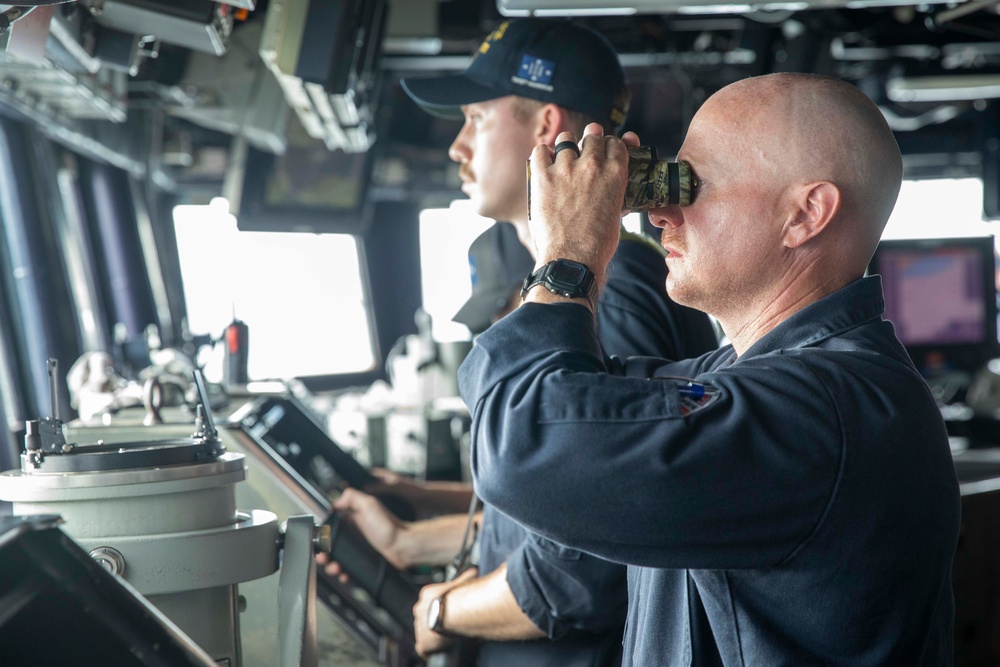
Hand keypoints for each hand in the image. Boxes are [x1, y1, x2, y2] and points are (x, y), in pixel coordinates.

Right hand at [317, 488, 410, 572]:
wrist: (403, 546)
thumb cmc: (389, 526)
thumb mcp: (369, 504)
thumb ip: (352, 497)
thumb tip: (335, 501)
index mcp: (351, 521)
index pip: (329, 530)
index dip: (321, 538)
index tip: (318, 544)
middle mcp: (353, 536)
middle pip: (330, 548)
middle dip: (324, 555)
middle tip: (324, 560)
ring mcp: (357, 550)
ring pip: (337, 561)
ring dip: (332, 567)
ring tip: (335, 569)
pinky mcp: (362, 562)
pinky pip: (348, 571)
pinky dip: (344, 575)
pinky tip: (345, 576)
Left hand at [413, 568, 478, 657]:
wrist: (455, 614)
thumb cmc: (461, 598)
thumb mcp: (465, 582)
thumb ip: (467, 577)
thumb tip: (473, 570)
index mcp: (426, 594)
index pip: (431, 600)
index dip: (442, 606)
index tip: (451, 610)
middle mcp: (419, 610)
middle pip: (427, 616)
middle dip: (437, 620)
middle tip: (451, 623)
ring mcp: (419, 627)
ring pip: (426, 632)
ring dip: (435, 634)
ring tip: (449, 635)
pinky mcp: (422, 644)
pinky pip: (424, 648)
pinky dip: (432, 649)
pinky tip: (442, 647)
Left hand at [527, 124, 639, 279]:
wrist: (573, 258)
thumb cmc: (597, 243)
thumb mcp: (617, 215)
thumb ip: (617, 196)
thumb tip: (622, 193)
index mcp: (616, 173)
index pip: (615, 142)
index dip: (608, 145)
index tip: (603, 151)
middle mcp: (592, 165)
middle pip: (592, 136)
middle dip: (589, 141)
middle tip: (584, 151)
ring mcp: (566, 169)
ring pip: (566, 140)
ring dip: (566, 147)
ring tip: (563, 158)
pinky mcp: (543, 177)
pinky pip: (540, 151)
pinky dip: (542, 154)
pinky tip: (545, 164)